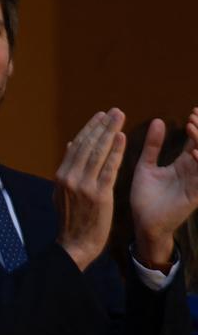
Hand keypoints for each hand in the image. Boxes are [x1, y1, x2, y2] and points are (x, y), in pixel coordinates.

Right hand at [54, 108, 125, 270]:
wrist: (75, 243)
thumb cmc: (72, 218)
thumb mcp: (62, 191)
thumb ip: (68, 168)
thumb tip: (71, 145)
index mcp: (61, 175)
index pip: (77, 146)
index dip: (90, 129)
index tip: (100, 115)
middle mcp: (70, 177)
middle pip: (88, 145)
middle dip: (102, 126)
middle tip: (114, 111)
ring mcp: (84, 185)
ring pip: (98, 153)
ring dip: (110, 132)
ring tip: (119, 117)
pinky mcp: (99, 194)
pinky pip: (109, 168)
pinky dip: (116, 152)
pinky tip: (122, 138)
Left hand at [130, 109, 197, 267]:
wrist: (142, 224)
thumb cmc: (145, 197)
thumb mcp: (146, 166)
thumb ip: (152, 146)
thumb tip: (158, 120)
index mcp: (183, 165)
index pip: (194, 142)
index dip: (196, 127)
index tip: (193, 111)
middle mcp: (192, 173)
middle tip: (195, 115)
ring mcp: (195, 184)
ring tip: (192, 127)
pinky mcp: (194, 196)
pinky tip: (194, 152)